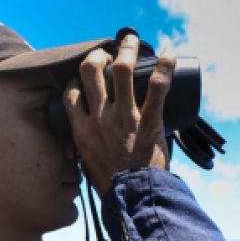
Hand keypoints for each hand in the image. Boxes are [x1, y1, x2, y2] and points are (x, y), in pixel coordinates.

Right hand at [63, 34, 174, 195]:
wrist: (133, 199)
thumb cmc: (113, 187)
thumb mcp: (89, 165)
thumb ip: (88, 148)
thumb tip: (89, 144)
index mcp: (82, 131)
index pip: (71, 93)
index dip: (76, 80)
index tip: (85, 77)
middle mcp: (100, 119)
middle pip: (90, 71)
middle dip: (98, 56)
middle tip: (107, 54)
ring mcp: (125, 118)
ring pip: (122, 70)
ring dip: (127, 50)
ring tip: (131, 41)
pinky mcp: (149, 121)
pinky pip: (157, 87)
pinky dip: (165, 67)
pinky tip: (169, 55)